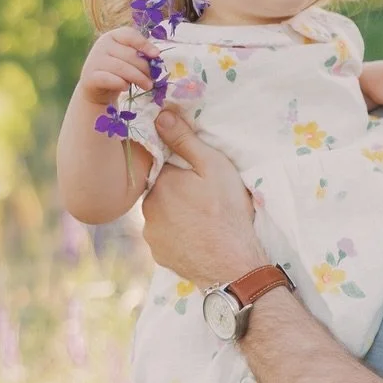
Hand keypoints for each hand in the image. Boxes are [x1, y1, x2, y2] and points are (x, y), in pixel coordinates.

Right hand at [76, 26, 154, 110]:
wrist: (97, 88)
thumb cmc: (118, 71)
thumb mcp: (129, 59)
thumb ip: (140, 55)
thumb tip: (156, 55)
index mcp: (112, 36)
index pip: (130, 35)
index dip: (144, 44)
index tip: (156, 54)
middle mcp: (102, 44)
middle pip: (129, 55)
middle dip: (145, 68)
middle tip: (153, 79)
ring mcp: (94, 59)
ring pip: (122, 68)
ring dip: (138, 78)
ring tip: (148, 86)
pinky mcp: (90, 76)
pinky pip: (109, 79)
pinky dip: (120, 83)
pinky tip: (126, 88)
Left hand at [143, 109, 263, 285]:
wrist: (234, 267)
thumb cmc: (228, 214)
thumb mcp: (215, 167)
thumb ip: (186, 140)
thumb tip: (160, 114)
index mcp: (161, 181)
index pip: (167, 166)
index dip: (186, 172)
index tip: (202, 182)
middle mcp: (148, 207)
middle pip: (163, 191)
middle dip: (180, 193)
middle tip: (206, 204)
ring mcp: (151, 234)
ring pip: (162, 216)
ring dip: (177, 216)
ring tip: (203, 224)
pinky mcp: (158, 255)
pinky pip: (165, 239)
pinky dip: (178, 237)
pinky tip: (197, 240)